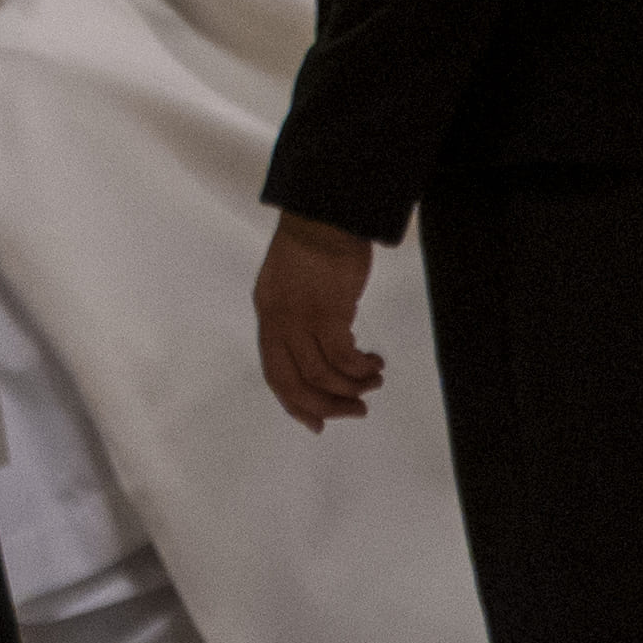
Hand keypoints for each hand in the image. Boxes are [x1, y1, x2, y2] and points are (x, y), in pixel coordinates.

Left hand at [255, 210, 386, 429]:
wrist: (324, 218)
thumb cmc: (314, 249)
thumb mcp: (295, 287)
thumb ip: (300, 320)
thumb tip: (321, 358)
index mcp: (267, 314)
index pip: (274, 372)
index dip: (294, 403)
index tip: (317, 424)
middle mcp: (277, 319)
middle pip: (292, 381)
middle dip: (324, 406)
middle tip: (356, 411)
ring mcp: (299, 316)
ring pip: (320, 373)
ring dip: (350, 388)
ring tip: (373, 382)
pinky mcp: (327, 310)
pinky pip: (342, 356)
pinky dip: (360, 368)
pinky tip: (374, 362)